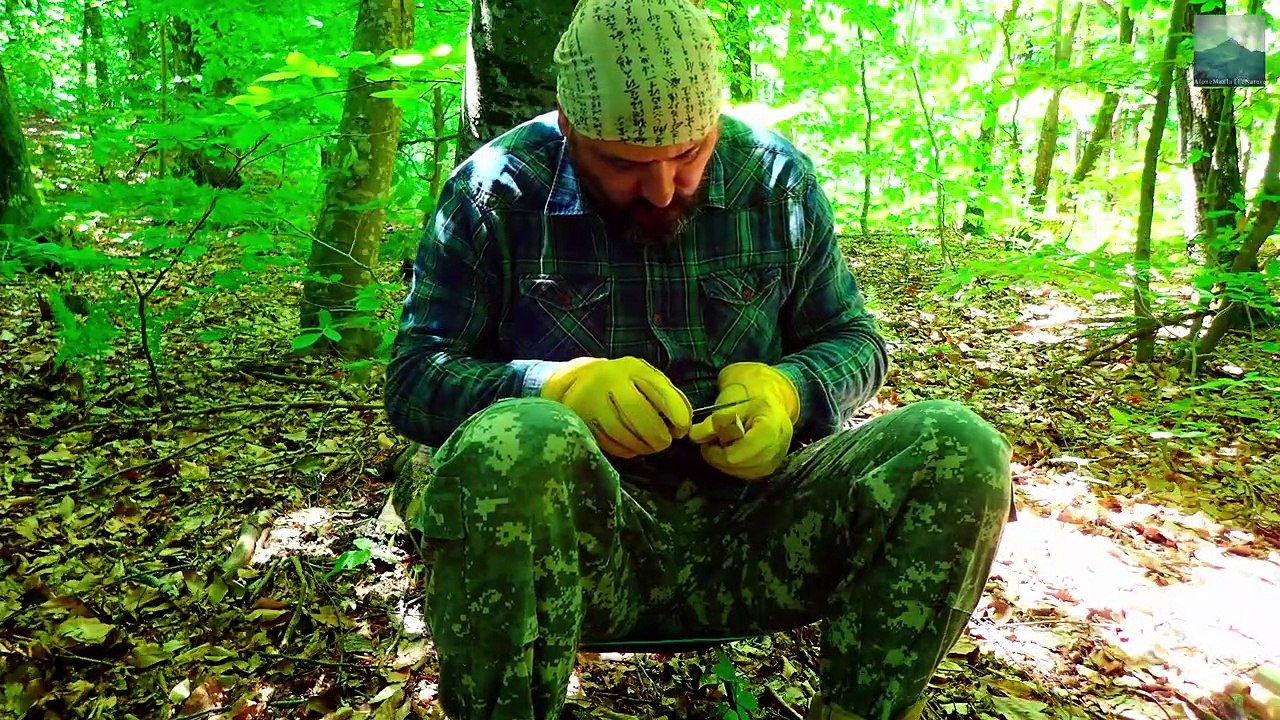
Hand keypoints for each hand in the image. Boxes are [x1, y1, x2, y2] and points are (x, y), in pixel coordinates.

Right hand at [541, 356, 692, 457]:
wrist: (581, 381)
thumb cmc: (625, 383)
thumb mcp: (647, 379)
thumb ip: (668, 396)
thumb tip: (684, 426)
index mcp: (632, 368)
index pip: (656, 387)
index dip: (674, 409)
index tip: (682, 427)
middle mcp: (609, 380)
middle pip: (636, 410)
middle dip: (656, 433)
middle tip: (665, 442)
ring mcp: (591, 400)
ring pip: (620, 430)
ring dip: (641, 445)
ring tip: (650, 446)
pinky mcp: (581, 420)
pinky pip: (607, 442)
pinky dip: (624, 450)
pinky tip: (633, 448)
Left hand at [689, 363, 799, 479]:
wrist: (768, 399)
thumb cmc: (749, 397)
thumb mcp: (730, 403)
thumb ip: (713, 421)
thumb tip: (695, 436)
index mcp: (770, 428)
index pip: (737, 455)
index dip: (717, 451)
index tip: (708, 440)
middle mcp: (777, 448)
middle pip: (739, 465)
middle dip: (720, 456)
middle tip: (712, 443)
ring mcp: (775, 460)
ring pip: (742, 473)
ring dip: (725, 462)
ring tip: (722, 444)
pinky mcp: (770, 468)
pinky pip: (747, 474)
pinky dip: (734, 466)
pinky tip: (730, 451)